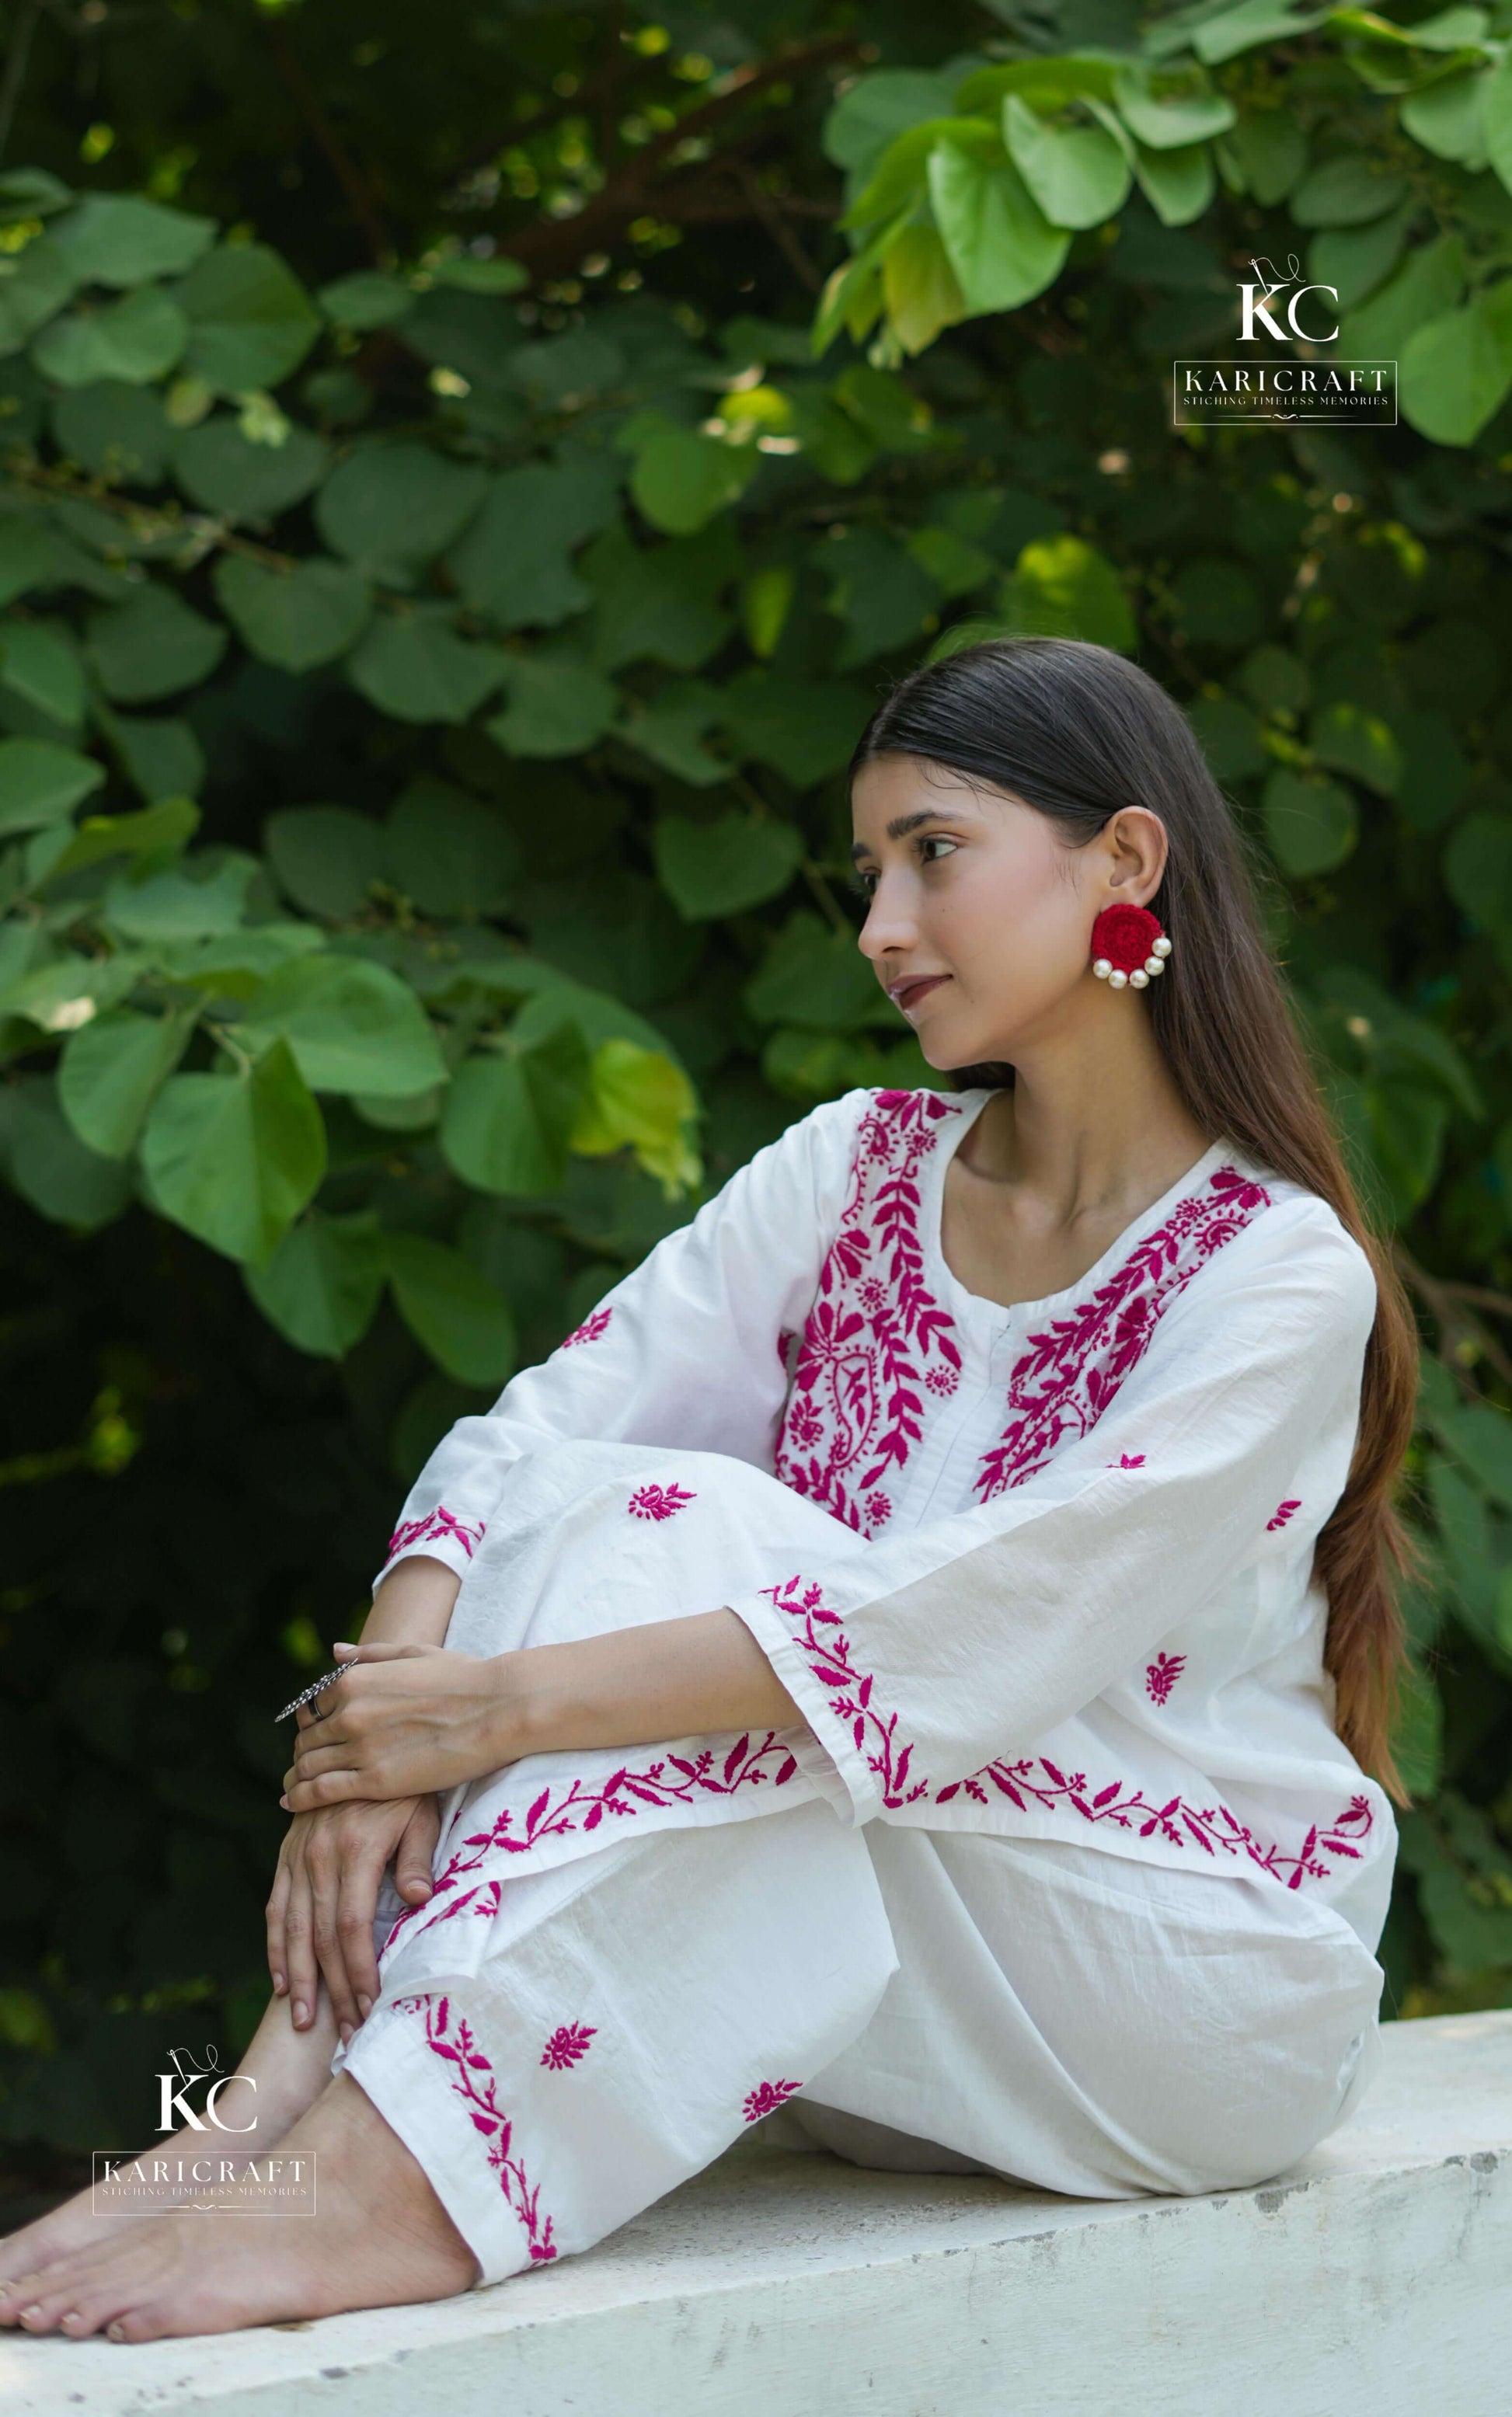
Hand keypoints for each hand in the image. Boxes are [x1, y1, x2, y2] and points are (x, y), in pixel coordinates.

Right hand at [266, 1791, 441, 2040]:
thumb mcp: (422, 1812)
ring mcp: (297, 1856)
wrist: (361, 1743)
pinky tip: (282, 1981)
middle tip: (347, 2031)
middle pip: (322, 1938)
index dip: (359, 1972)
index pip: (352, 1927)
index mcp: (356, 1849)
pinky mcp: (286, 1855)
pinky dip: (276, 1948)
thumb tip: (417, 1899)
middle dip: (335, 1990)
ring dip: (299, 1980)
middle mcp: (319, 1856)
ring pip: (292, 1929)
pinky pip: (275, 1908)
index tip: (370, 2007)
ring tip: (305, 2023)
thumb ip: (417, 1857)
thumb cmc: (406, 1786)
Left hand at [280, 1639, 516, 1811]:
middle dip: (303, 1752)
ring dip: (296, 1776)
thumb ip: (369, 1655)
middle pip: (307, 1738)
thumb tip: (334, 1651)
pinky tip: (291, 1801)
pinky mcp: (375, 1781)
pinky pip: (321, 1791)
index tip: (315, 1736)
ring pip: (308, 1765)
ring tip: (292, 1787)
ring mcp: (359, 1747)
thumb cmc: (463, 1677)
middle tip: (303, 1766)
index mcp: (354, 1679)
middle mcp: (349, 1712)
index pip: (312, 1706)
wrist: (498, 1708)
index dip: (311, 1723)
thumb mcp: (413, 1654)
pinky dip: (300, 1797)